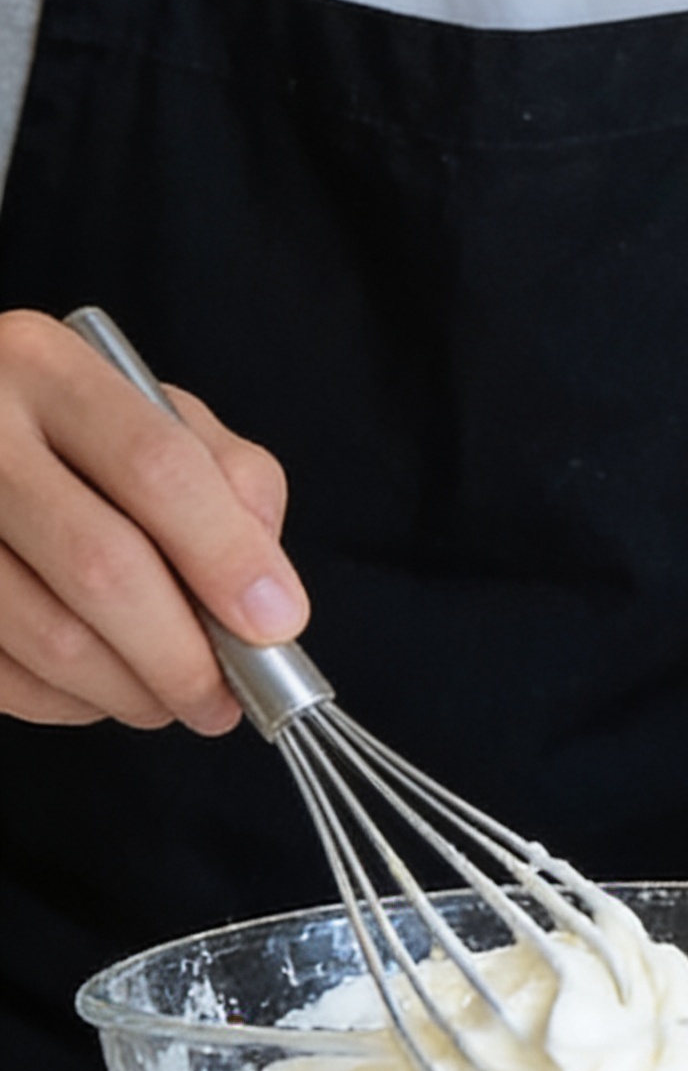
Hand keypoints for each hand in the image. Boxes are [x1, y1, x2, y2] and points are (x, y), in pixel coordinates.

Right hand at [0, 308, 303, 730]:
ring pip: (49, 635)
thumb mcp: (148, 412)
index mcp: (45, 368)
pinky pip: (2, 675)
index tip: (277, 624)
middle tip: (225, 698)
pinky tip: (98, 689)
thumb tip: (263, 591)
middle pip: (101, 564)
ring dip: (130, 691)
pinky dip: (66, 702)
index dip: (226, 555)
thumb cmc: (66, 430)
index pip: (155, 466)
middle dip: (182, 652)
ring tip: (170, 699)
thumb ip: (226, 477)